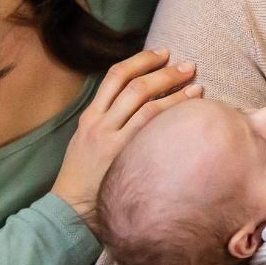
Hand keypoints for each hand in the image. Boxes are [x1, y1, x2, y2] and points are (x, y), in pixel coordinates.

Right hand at [51, 48, 201, 216]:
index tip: (162, 53)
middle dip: (163, 71)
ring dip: (173, 89)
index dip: (141, 60)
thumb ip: (108, 125)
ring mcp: (111, 138)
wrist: (69, 211)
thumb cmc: (85, 182)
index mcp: (90, 117)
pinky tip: (190, 109)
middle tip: (187, 65)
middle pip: (134, 84)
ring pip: (145, 102)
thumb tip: (139, 109)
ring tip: (196, 83)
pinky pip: (151, 126)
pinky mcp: (123, 155)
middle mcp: (99, 123)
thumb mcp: (87, 145)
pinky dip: (172, 112)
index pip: (115, 76)